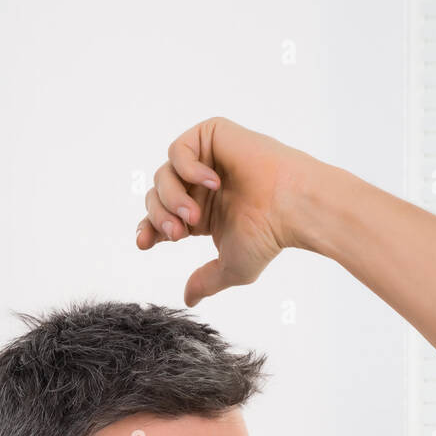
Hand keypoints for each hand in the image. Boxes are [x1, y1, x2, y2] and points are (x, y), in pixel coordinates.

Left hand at [135, 115, 313, 308]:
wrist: (290, 207)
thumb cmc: (269, 237)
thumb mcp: (231, 267)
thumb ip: (206, 281)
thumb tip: (189, 300)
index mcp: (202, 213)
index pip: (162, 217)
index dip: (149, 228)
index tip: (145, 244)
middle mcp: (201, 186)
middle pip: (157, 197)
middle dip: (160, 218)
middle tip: (178, 234)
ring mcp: (206, 159)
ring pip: (163, 174)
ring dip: (173, 198)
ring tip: (194, 215)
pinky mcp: (212, 135)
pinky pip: (179, 149)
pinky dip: (187, 168)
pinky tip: (213, 182)